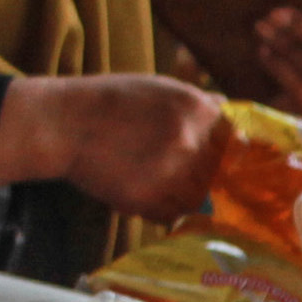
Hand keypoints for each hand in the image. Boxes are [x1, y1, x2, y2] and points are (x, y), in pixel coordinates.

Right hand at [0, 74, 227, 218]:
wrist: (64, 124)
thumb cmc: (110, 101)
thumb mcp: (159, 87)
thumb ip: (198, 102)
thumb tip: (229, 112)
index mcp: (197, 109)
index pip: (236, 141)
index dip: (229, 152)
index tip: (220, 159)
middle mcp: (190, 142)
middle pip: (219, 174)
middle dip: (204, 175)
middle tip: (180, 173)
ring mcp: (171, 174)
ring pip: (198, 199)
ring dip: (184, 196)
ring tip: (157, 181)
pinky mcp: (148, 200)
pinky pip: (171, 215)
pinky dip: (161, 209)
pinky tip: (142, 190)